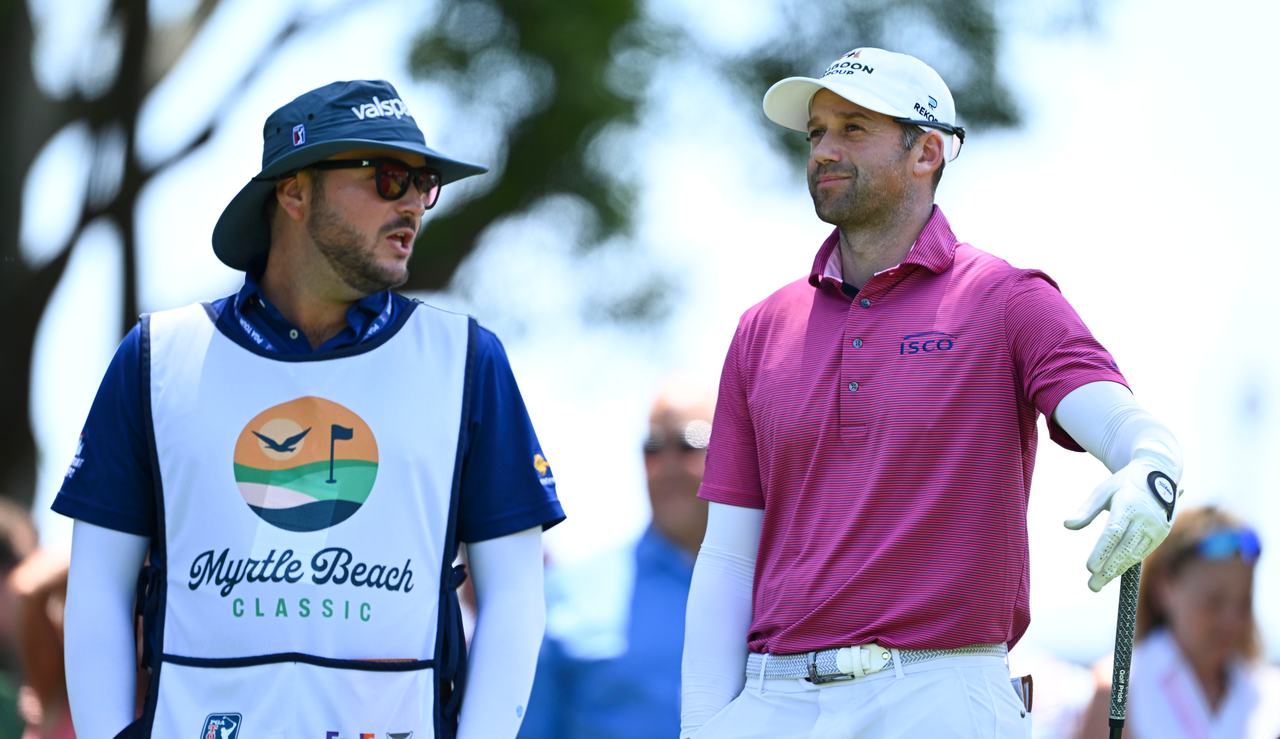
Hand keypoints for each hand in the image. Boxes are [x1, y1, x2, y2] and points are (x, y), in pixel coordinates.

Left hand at [1064, 446, 1179, 591]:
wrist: (1157, 473)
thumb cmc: (1123, 484)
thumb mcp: (1102, 491)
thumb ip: (1086, 510)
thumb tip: (1067, 525)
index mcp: (1128, 505)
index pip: (1113, 532)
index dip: (1102, 551)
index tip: (1089, 567)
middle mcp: (1144, 518)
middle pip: (1124, 549)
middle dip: (1107, 569)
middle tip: (1092, 585)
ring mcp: (1155, 527)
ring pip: (1134, 554)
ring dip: (1116, 570)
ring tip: (1098, 583)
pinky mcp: (1161, 533)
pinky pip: (1142, 552)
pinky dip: (1127, 563)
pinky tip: (1113, 572)